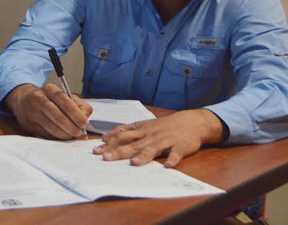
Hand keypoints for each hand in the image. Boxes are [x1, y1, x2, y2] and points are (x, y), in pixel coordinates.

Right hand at [4, 83, 91, 139]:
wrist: (23, 102)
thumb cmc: (49, 100)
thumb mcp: (63, 96)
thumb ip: (78, 105)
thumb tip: (85, 118)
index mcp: (50, 89)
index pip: (65, 102)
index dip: (76, 114)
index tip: (84, 123)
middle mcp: (39, 99)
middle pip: (59, 117)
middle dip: (72, 127)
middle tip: (79, 132)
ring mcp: (33, 112)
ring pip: (53, 127)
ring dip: (65, 134)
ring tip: (72, 135)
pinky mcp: (29, 125)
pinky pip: (46, 134)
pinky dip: (57, 137)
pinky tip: (61, 135)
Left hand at [92, 109, 225, 167]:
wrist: (190, 121)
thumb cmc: (164, 125)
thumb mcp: (144, 125)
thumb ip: (126, 131)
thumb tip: (106, 137)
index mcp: (141, 129)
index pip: (122, 135)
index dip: (109, 142)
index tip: (96, 150)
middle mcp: (150, 134)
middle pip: (133, 143)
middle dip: (119, 150)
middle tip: (106, 158)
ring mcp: (165, 140)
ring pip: (152, 148)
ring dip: (143, 156)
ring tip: (134, 163)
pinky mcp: (180, 146)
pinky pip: (176, 153)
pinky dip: (173, 159)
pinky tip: (168, 166)